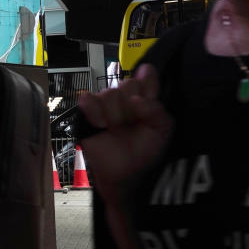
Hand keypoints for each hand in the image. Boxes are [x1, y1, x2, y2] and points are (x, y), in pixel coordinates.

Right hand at [77, 63, 172, 205]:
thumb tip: (137, 100)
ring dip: (114, 116)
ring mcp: (104, 103)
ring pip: (108, 93)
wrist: (124, 173)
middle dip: (131, 107)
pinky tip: (100, 125)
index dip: (147, 82)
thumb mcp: (162, 132)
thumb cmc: (144, 151)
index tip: (146, 98)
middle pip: (127, 83)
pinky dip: (94, 113)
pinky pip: (87, 99)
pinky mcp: (86, 112)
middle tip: (131, 123)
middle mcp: (124, 97)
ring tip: (115, 129)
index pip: (147, 75)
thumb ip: (157, 111)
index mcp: (145, 98)